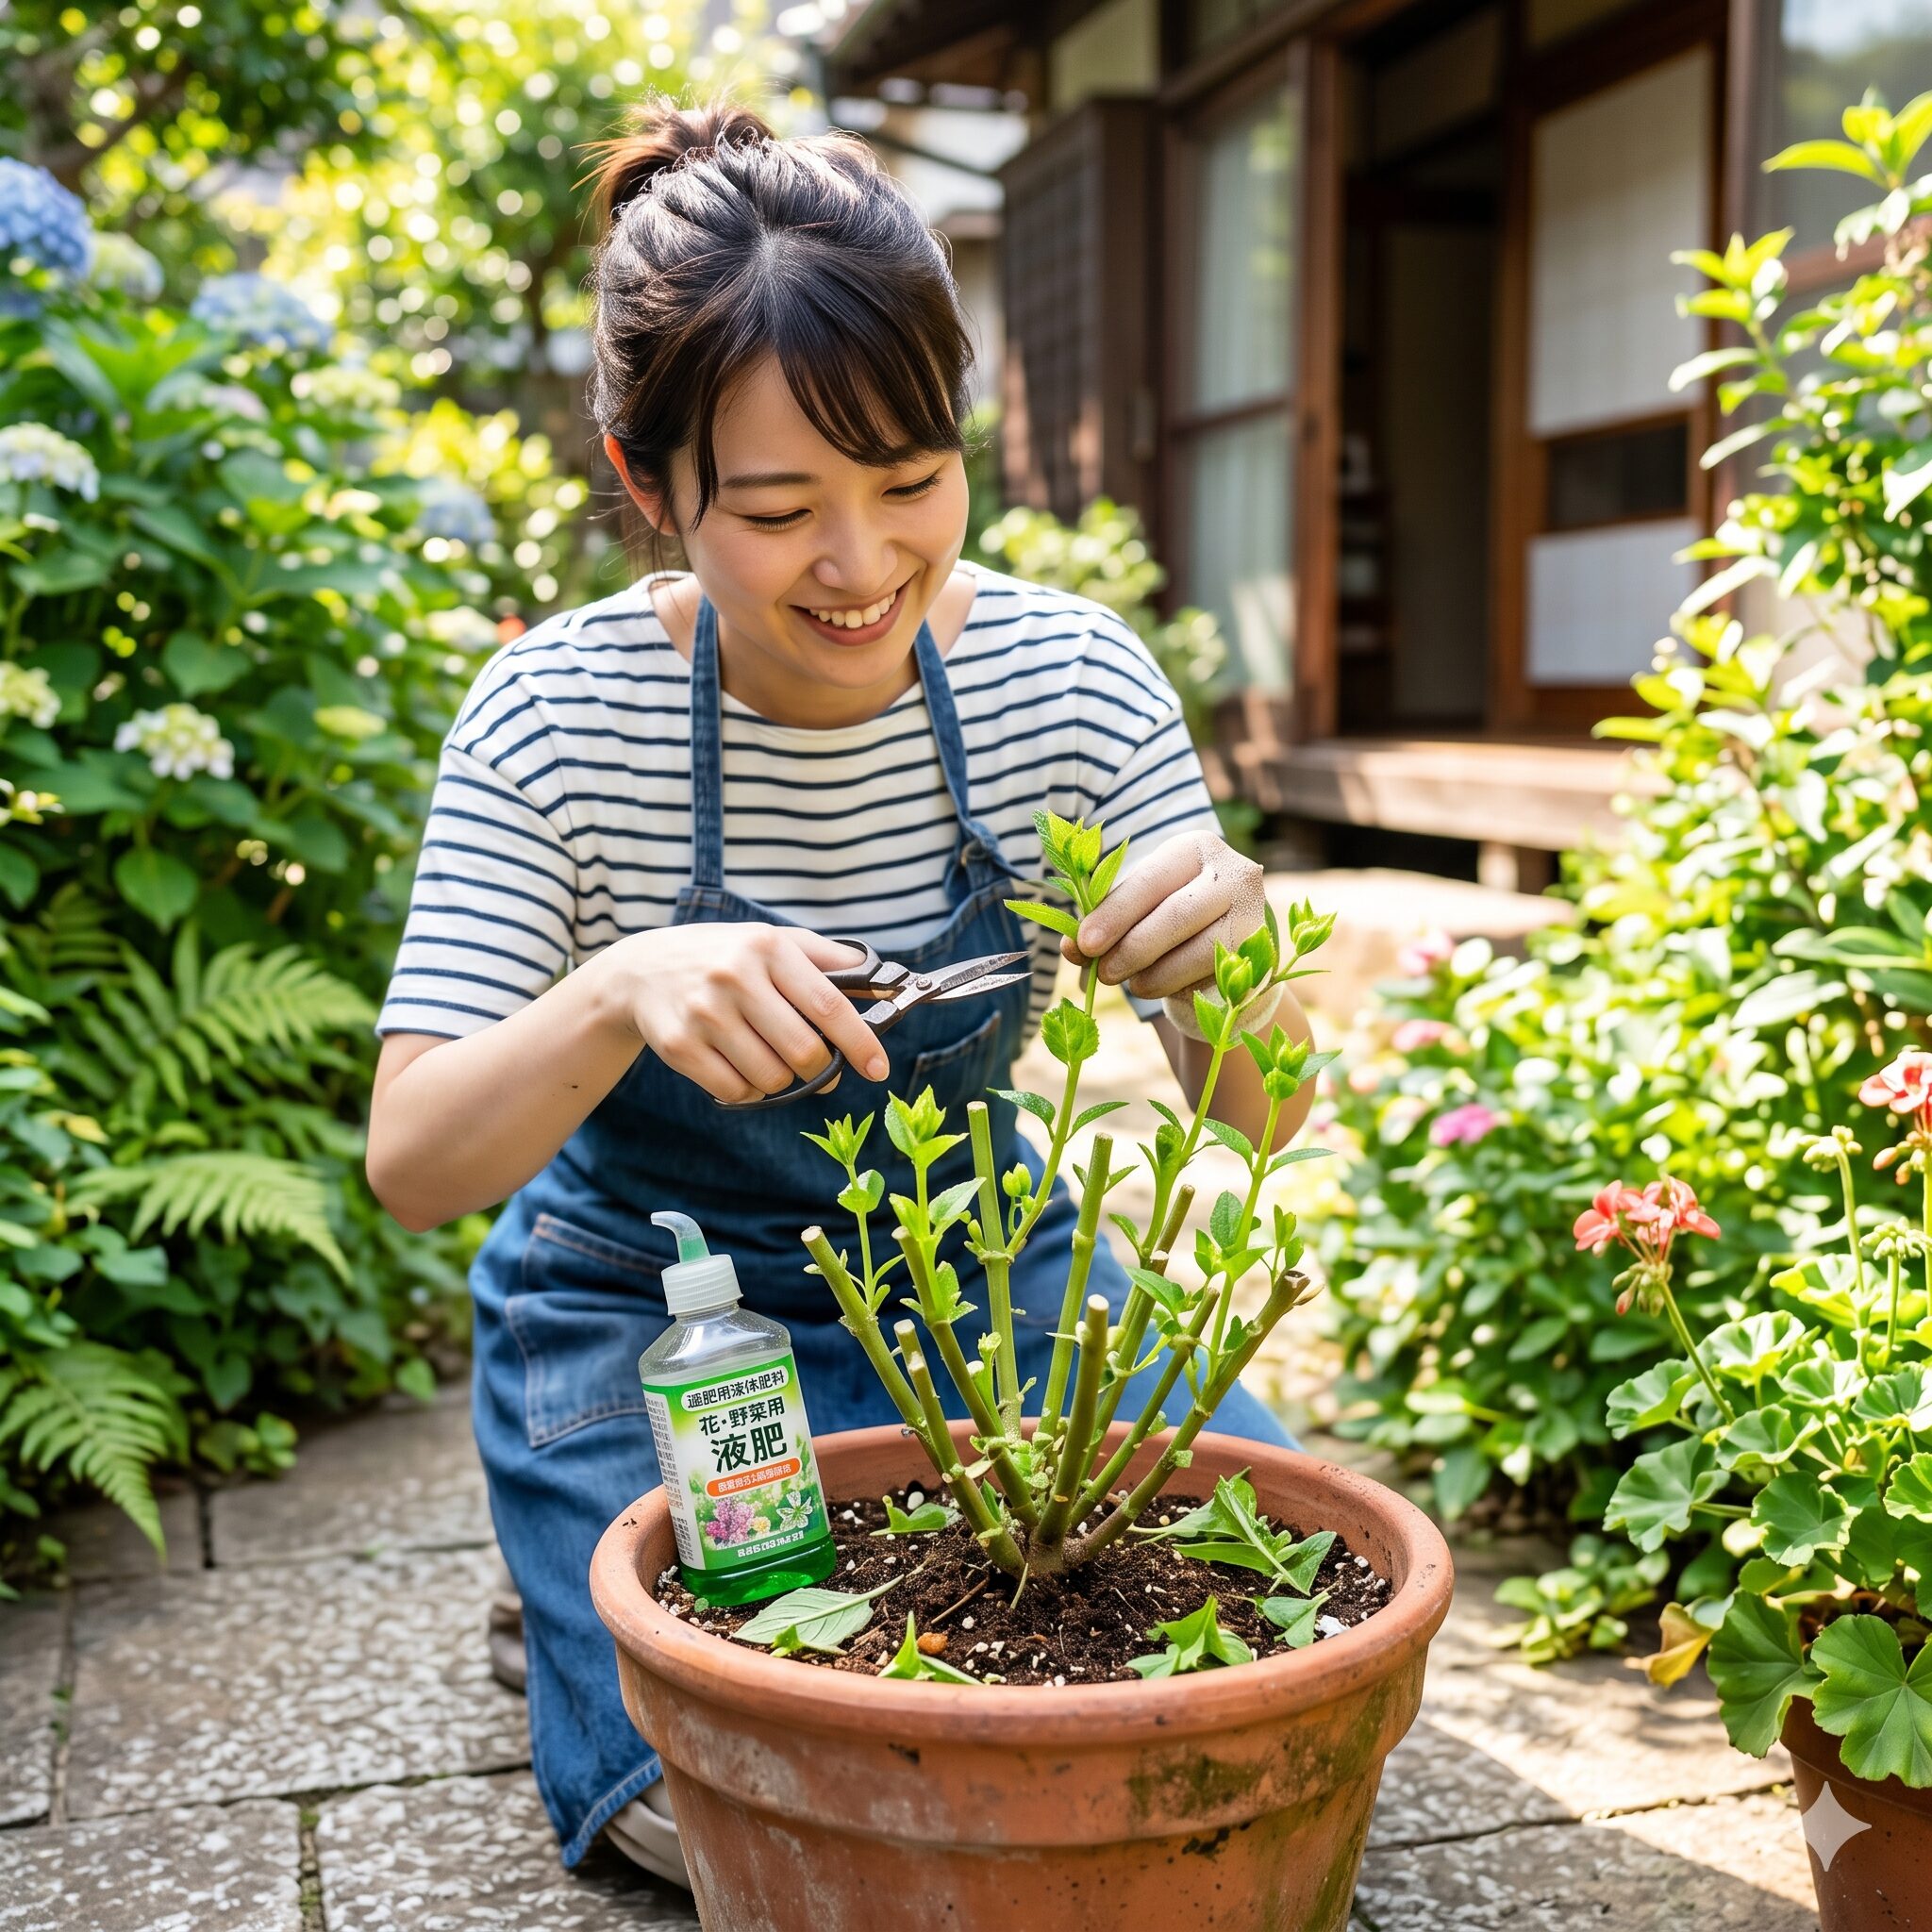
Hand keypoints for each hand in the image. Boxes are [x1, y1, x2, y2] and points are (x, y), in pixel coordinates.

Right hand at [608, 923, 886, 1103]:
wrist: (641, 970)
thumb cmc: (723, 957)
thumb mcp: (772, 941)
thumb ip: (828, 959)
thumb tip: (883, 979)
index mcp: (767, 948)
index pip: (828, 1005)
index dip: (860, 1042)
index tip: (878, 1068)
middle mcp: (734, 977)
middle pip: (803, 1051)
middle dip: (821, 1069)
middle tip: (821, 1069)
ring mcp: (704, 1013)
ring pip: (771, 1077)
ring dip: (783, 1081)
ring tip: (770, 1058)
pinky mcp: (679, 1046)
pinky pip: (736, 1091)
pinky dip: (749, 1090)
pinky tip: (740, 1067)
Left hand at [1061, 831, 1278, 1039]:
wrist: (1221, 942)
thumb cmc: (1165, 916)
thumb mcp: (1135, 908)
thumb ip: (1105, 922)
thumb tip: (1072, 947)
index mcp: (1194, 848)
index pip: (1150, 880)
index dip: (1115, 913)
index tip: (1084, 942)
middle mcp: (1233, 873)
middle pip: (1177, 914)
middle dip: (1133, 947)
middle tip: (1103, 973)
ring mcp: (1253, 914)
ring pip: (1198, 950)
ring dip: (1153, 973)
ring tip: (1128, 982)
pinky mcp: (1259, 953)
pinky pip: (1212, 976)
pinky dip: (1176, 986)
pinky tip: (1154, 985)